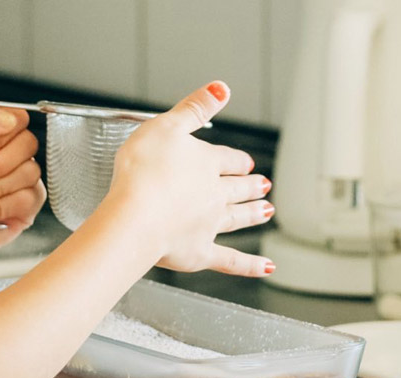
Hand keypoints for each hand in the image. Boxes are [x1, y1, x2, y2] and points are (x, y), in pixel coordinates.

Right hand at [104, 81, 274, 276]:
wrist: (134, 218)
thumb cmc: (141, 172)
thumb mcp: (165, 126)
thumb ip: (194, 108)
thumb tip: (222, 87)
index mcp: (205, 163)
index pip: (227, 159)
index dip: (236, 160)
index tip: (244, 162)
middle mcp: (213, 194)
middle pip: (237, 189)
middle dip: (250, 186)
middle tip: (264, 185)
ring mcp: (209, 225)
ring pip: (238, 218)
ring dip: (254, 214)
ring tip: (267, 211)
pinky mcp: (200, 253)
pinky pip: (231, 261)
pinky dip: (250, 265)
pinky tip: (267, 267)